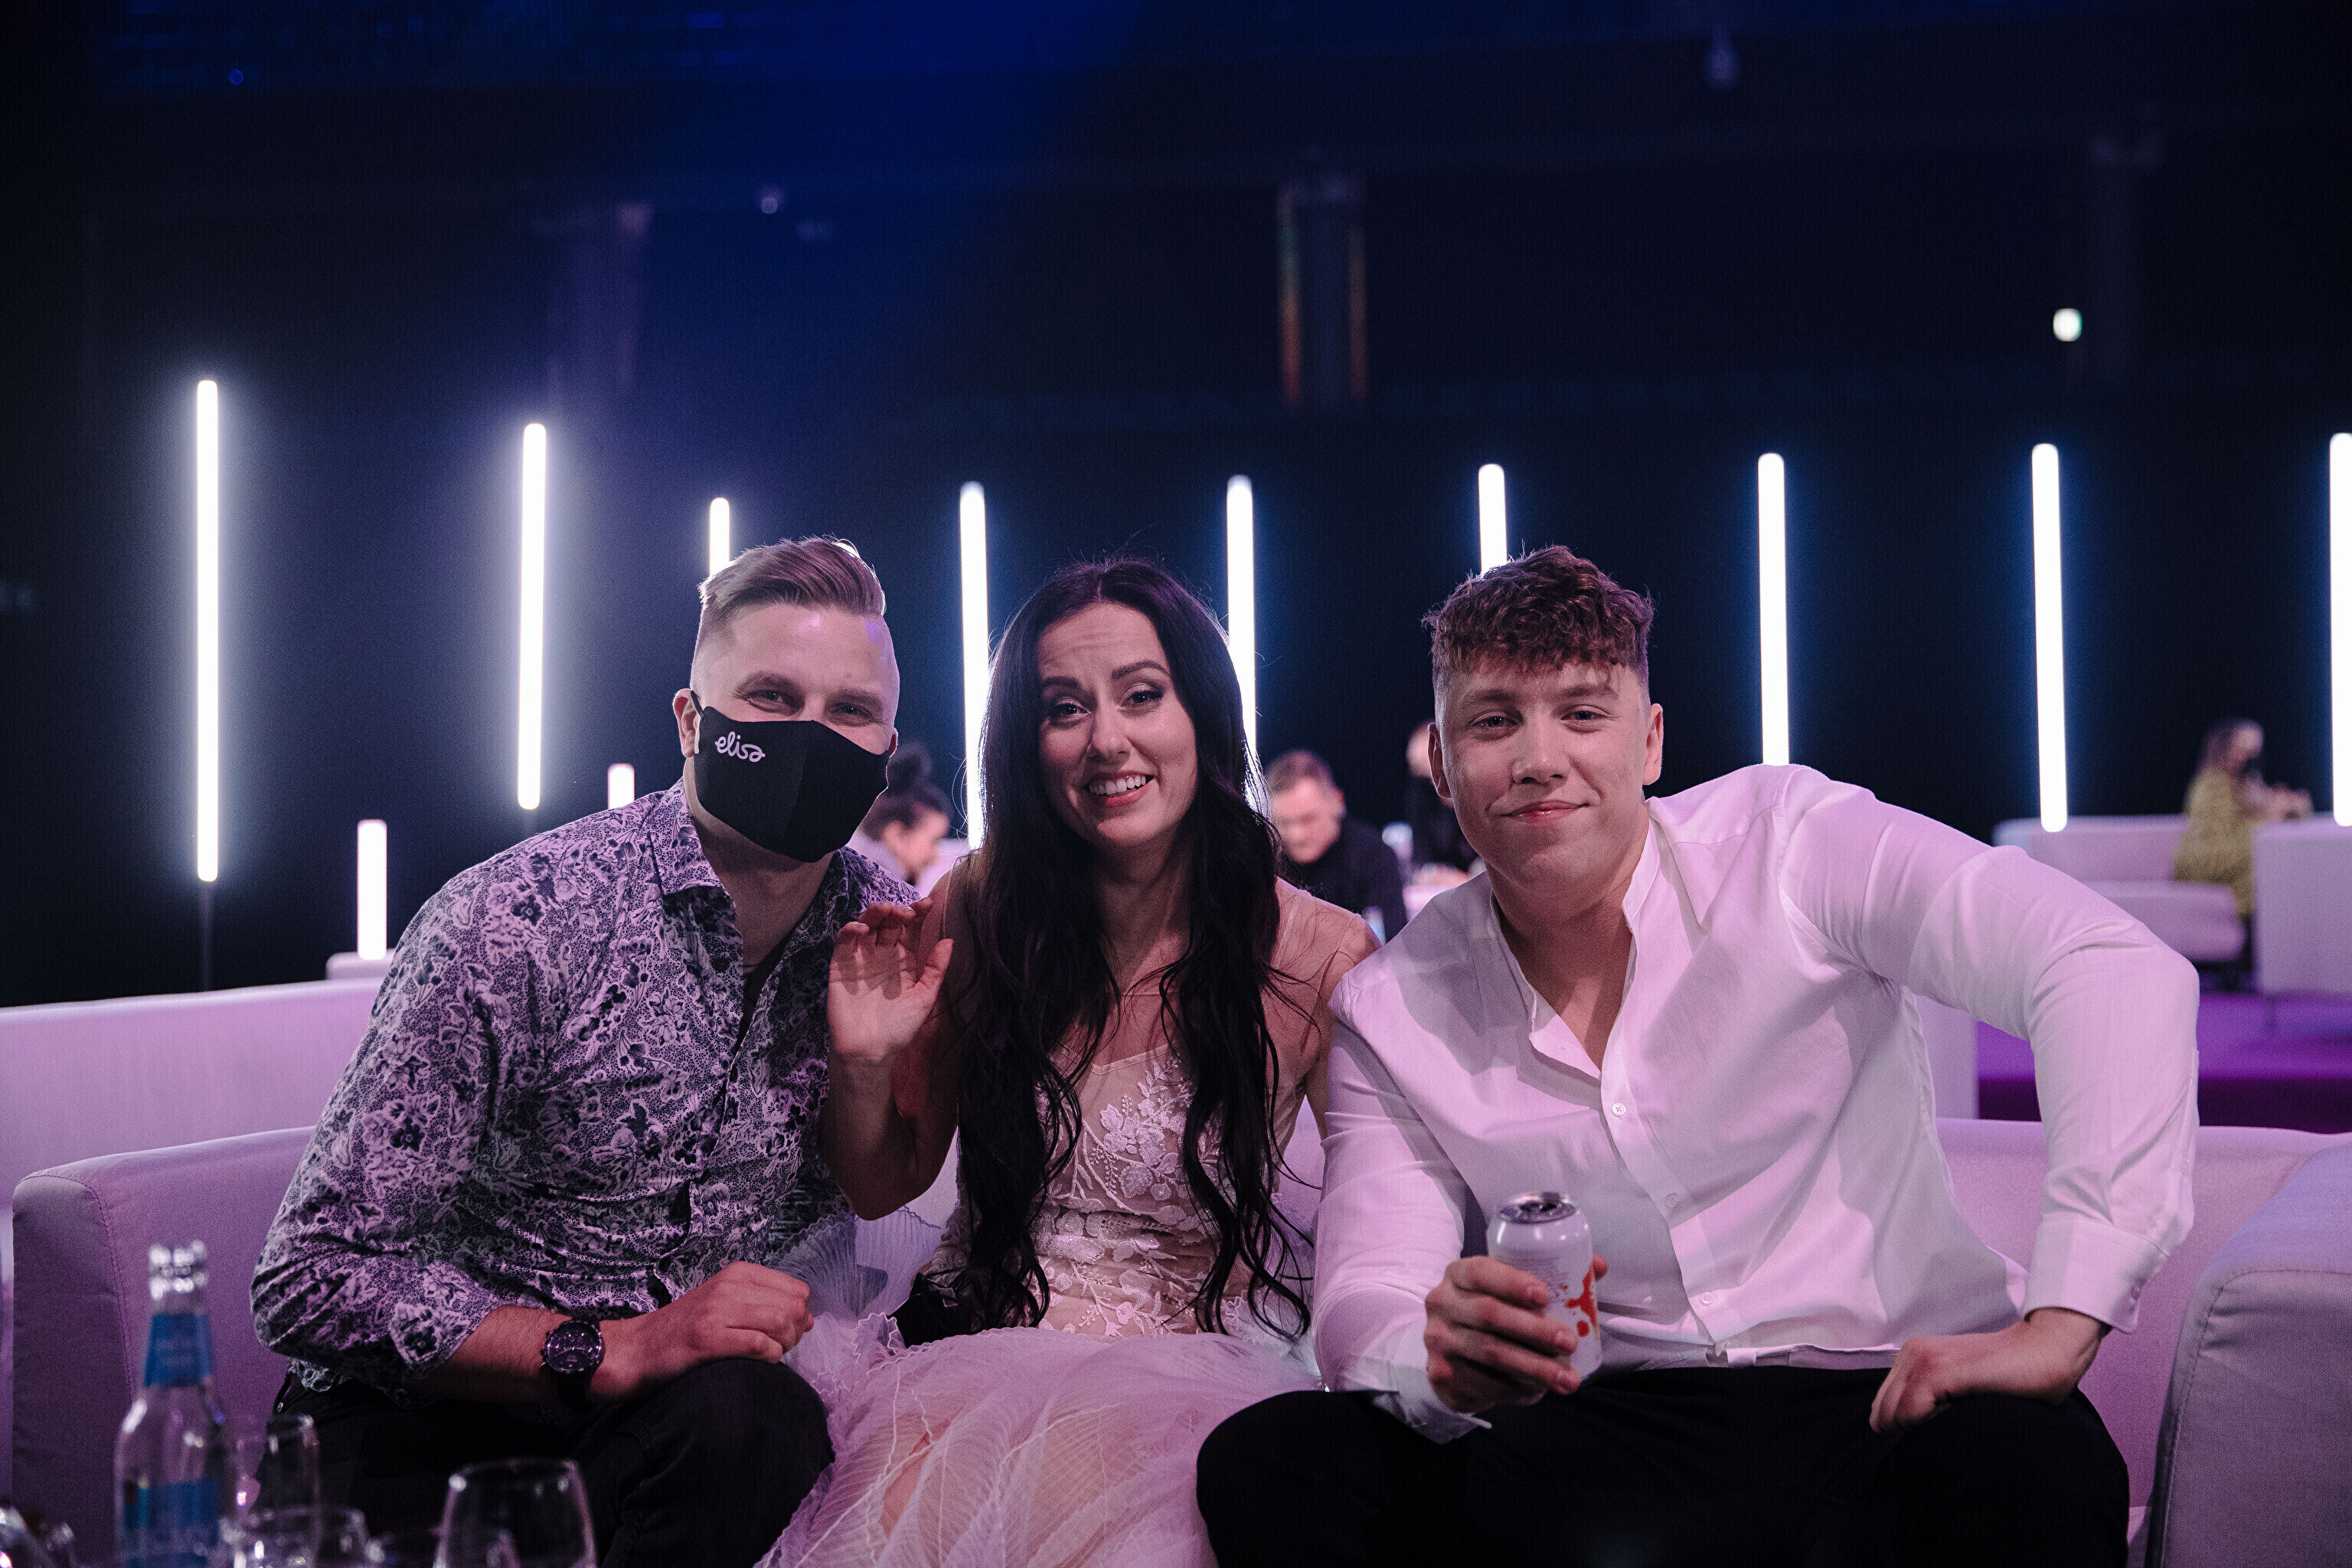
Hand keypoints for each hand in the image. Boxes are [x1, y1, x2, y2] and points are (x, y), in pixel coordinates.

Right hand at [596, 1261, 813, 1400]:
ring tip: (768, 1355)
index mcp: (738, 1273)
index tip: (786, 1332)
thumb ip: (767, 1304)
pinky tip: (757, 1363)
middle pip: (793, 1307)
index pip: (797, 1290)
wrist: (639, 1348)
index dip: (800, 1315)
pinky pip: (760, 1346)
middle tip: (780, 1348)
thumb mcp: (727, 1302)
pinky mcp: (708, 1339)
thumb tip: (810, 1319)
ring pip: (781, 1323)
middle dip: (796, 1332)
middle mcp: (730, 1286)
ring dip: (784, 1346)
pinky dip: (769, 1358)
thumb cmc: (687, 1329)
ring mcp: (717, 1311)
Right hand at [829, 900, 951, 1068]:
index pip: (911, 930)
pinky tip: (861, 929)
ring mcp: (861, 959)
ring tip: (884, 909)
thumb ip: (936, 970)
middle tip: (903, 911)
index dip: (918, 914)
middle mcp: (882, 955)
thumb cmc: (898, 1028)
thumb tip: (950, 941)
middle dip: (896, 911)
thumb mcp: (924, 998)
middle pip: (888, 923)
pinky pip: (843, 942)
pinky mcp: (840, 966)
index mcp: (904, 960)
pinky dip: (850, 930)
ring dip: (874, 913)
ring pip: (866, 926)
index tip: (927, 903)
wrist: (869, 1052)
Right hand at [1424, 1254, 1609, 1414]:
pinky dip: (1515, 1388)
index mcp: (1460, 1273)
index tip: (1544, 1296)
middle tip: (1569, 1342)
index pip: (1482, 1271)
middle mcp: (1443, 1301)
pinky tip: (1537, 1390)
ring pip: (1491, 1352)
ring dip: (1534, 1367)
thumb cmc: (1491, 1312)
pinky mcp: (1441, 1372)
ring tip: (1566, 1378)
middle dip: (1534, 1330)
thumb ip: (1550, 1276)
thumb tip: (1598, 1266)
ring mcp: (1439, 1338)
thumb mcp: (1510, 1290)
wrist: (1453, 1353)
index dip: (1512, 1282)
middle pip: (1489, 1313)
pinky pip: (1483, 1382)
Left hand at [1868, 1306, 2105, 1431]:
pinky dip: (1930, 1425)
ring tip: (1962, 1414)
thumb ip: (1929, 1402)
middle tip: (1955, 1420)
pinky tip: (1962, 1412)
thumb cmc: (2009, 1377)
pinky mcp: (1936, 1370)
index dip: (1910, 1427)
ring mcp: (1921, 1359)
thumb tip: (1902, 1434)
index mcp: (1912, 1358)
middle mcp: (1910, 1354)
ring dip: (1923, 1428)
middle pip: (1882, 1414)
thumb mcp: (1958, 1389)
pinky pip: (1909, 1413)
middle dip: (1911, 1430)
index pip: (1883, 1409)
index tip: (1946, 1423)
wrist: (2045, 1349)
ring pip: (1892, 1417)